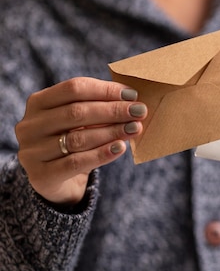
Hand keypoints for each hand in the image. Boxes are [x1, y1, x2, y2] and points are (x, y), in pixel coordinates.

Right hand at [15, 77, 146, 205]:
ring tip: (135, 128)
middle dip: (113, 111)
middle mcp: (30, 125)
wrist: (54, 181)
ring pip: (78, 138)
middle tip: (140, 112)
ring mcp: (32, 151)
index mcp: (38, 103)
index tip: (133, 95)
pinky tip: (120, 148)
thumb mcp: (79, 122)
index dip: (105, 90)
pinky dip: (101, 154)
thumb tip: (132, 99)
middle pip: (76, 112)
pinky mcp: (41, 175)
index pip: (74, 89)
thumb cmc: (72, 143)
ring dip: (111, 132)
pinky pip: (76, 162)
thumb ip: (97, 108)